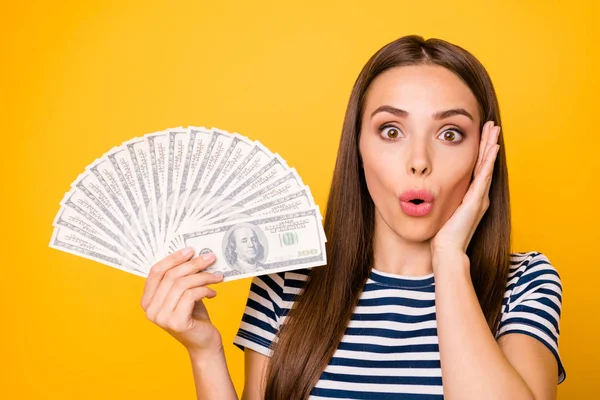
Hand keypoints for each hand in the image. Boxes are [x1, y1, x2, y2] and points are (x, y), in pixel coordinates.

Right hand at [141, 247, 224, 356]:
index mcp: (147, 300)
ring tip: (216, 277)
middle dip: (193, 264)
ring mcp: (161, 317)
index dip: (173, 258)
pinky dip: (205, 290)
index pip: (156, 272)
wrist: (203, 342)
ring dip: (203, 277)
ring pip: (182, 284)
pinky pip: (191, 295)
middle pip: (171, 276)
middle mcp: (150, 310)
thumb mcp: (184, 293)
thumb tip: (194, 254)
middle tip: (210, 258)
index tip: (190, 250)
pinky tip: (213, 293)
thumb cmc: (194, 316)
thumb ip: (181, 278)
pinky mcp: (176, 322)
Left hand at [430, 121, 500, 256]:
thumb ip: (444, 199)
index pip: (478, 168)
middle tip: (493, 125)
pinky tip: (492, 149)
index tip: (483, 134)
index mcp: (472, 197)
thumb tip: (431, 191)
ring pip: (487, 166)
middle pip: (486, 164)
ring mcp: (480, 198)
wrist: (447, 251)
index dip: (482, 151)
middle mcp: (479, 196)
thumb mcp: (444, 211)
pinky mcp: (476, 201)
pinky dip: (489, 162)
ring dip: (491, 147)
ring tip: (495, 130)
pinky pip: (484, 177)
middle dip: (489, 143)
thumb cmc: (443, 235)